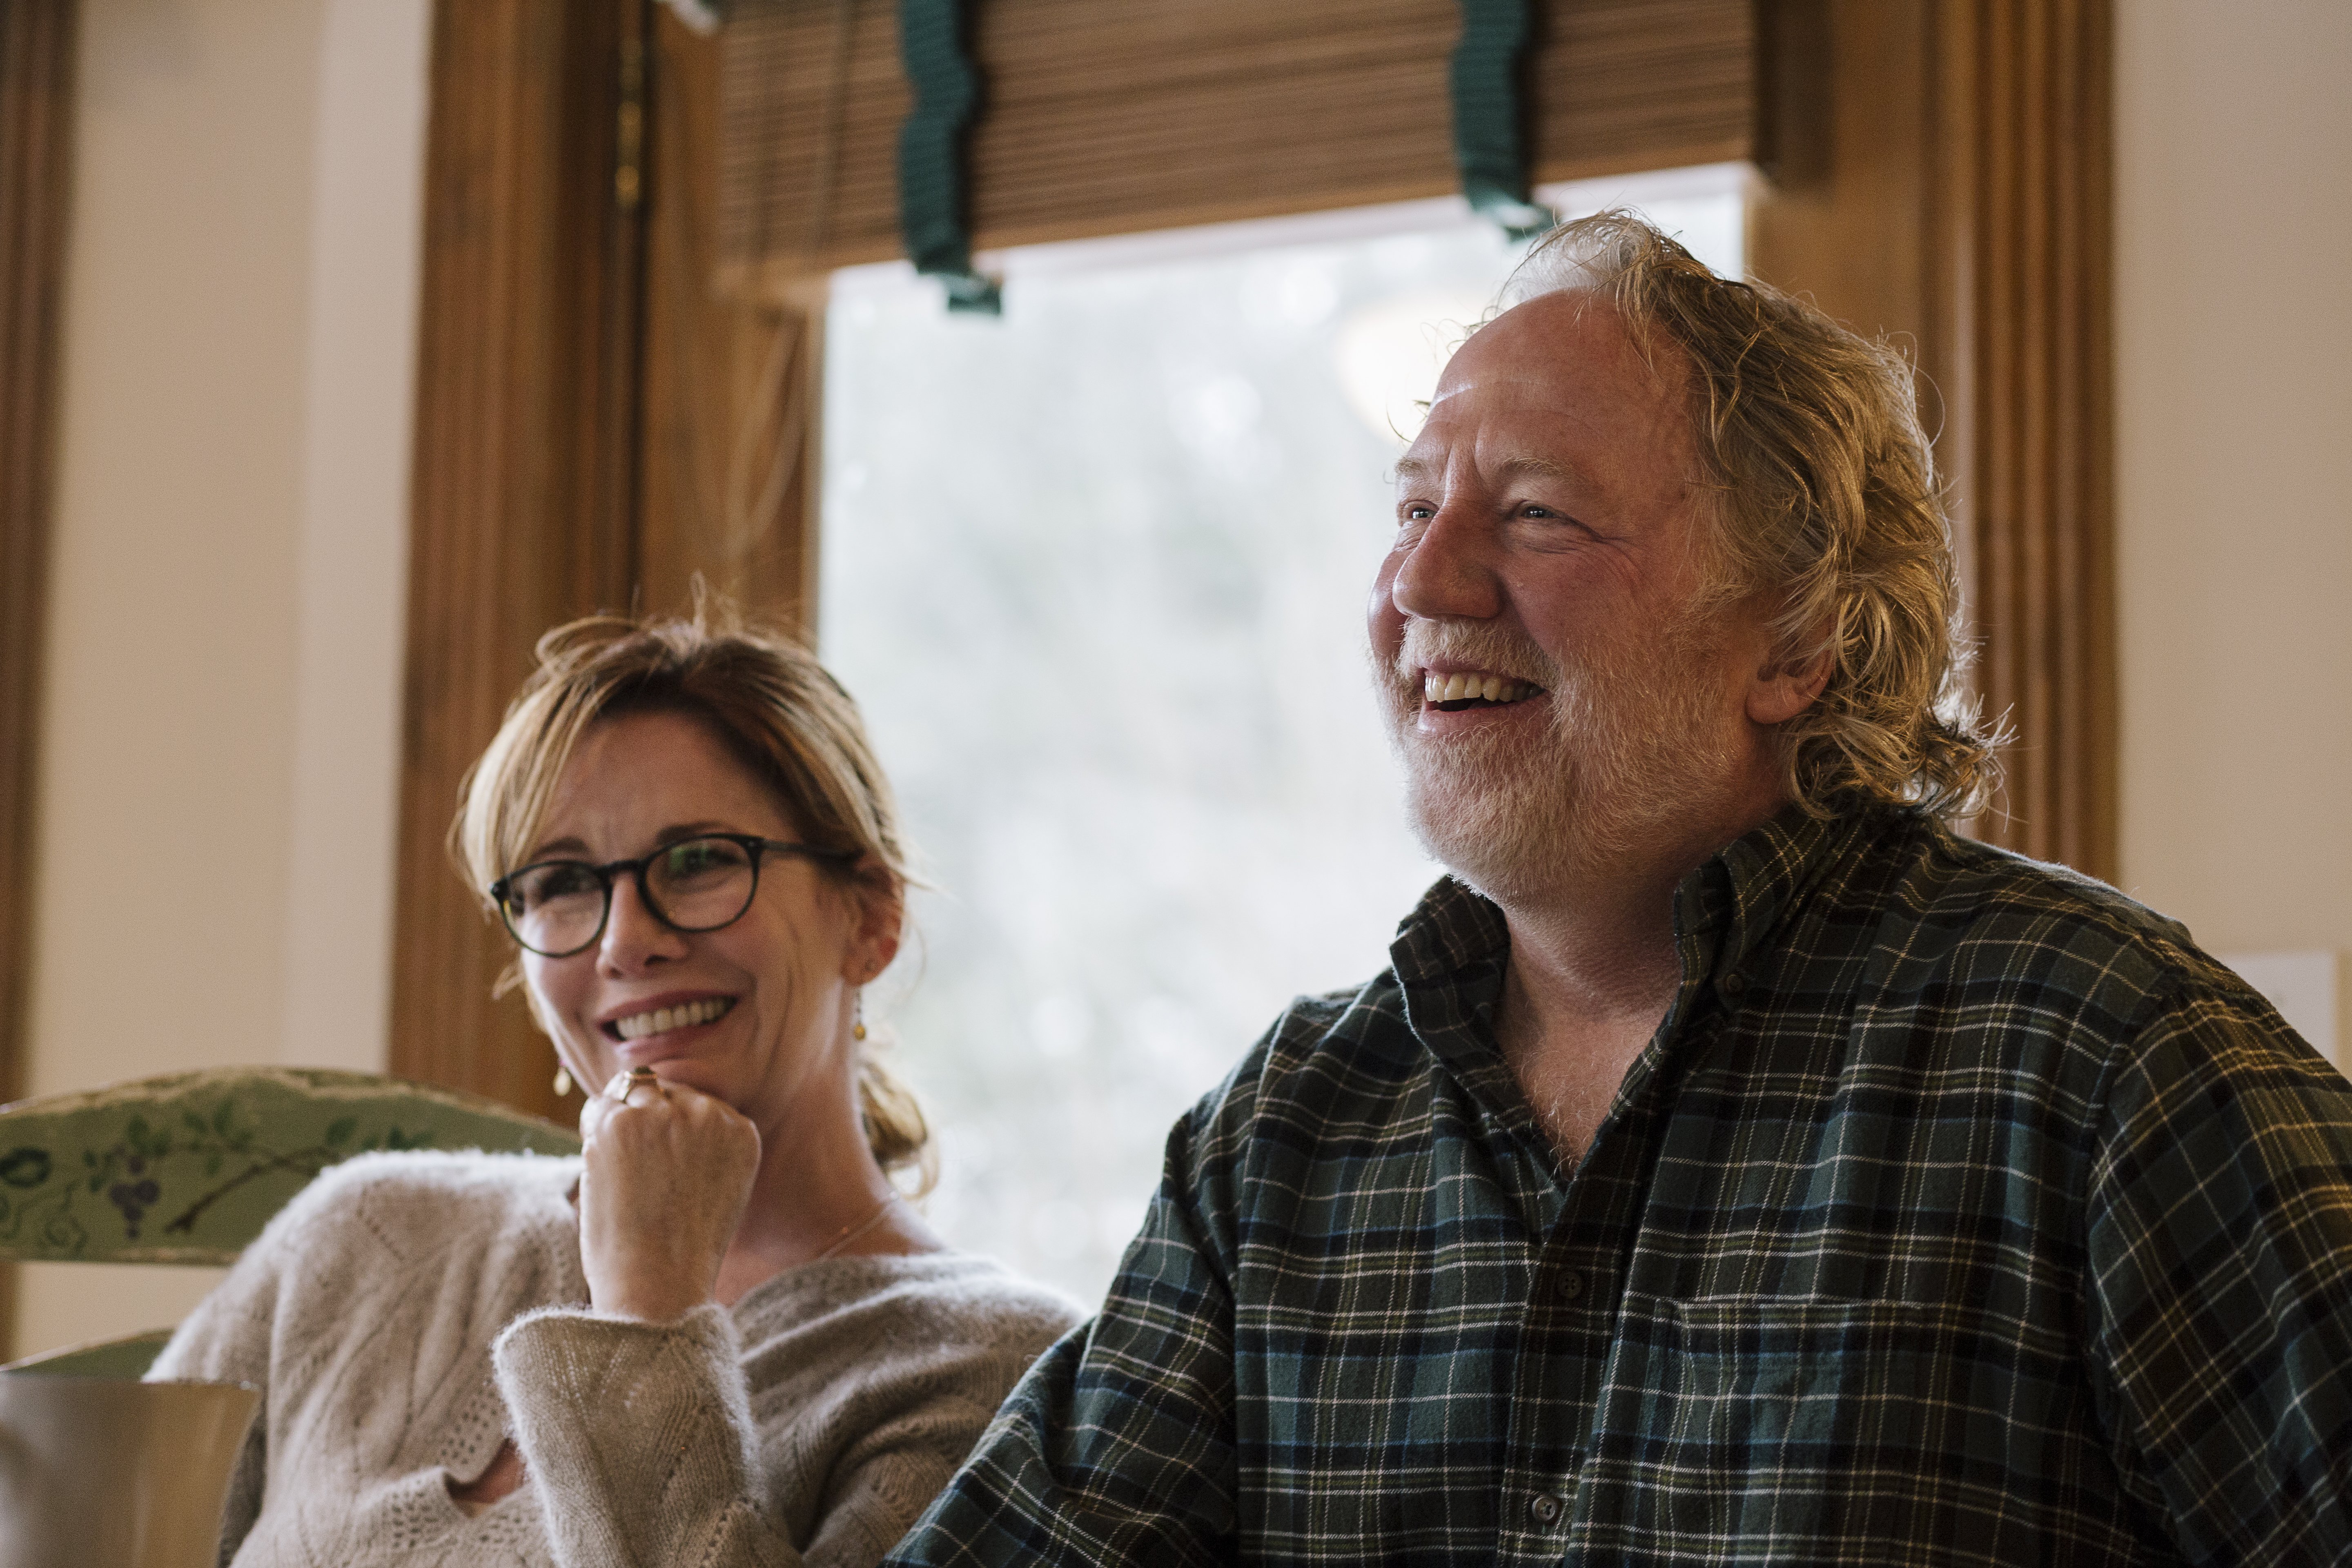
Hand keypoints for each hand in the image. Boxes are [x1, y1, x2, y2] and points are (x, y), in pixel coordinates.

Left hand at [576, 1070, 760, 1321]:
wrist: (659, 1286)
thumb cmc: (681, 1251)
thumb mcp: (717, 1188)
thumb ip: (702, 1145)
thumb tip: (660, 1105)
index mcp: (741, 1131)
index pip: (696, 1103)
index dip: (670, 1130)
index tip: (661, 1169)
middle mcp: (709, 1114)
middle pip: (665, 1091)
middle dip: (645, 1119)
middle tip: (635, 1173)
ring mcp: (665, 1115)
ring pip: (631, 1093)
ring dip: (618, 1124)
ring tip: (620, 1174)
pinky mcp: (621, 1124)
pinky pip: (598, 1107)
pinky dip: (592, 1132)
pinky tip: (602, 1170)